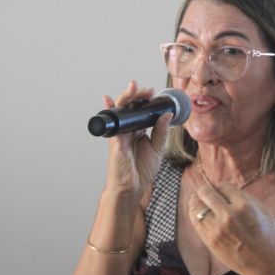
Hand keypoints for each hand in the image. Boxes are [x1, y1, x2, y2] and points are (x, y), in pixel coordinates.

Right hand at [103, 80, 171, 201]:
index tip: (153, 92)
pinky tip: (107, 100)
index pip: (141, 110)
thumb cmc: (142, 170)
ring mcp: (120, 134)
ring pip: (120, 111)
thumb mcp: (158, 148)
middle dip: (136, 95)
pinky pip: (112, 124)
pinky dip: (109, 111)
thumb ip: (161, 131)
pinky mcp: (115, 141)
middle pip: (130, 107)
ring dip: (125, 97)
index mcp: (139, 130)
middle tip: (146, 90)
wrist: (132, 187)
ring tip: (133, 88)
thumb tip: (167, 113)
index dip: (146, 100)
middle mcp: (128, 129)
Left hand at [188, 182, 274, 274]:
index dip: (222, 187)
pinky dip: (194, 212)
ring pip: (196, 205)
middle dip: (206, 190)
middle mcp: (228, 214)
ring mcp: (216, 228)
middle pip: (206, 191)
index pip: (223, 185)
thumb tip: (227, 189)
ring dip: (198, 200)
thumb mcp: (263, 210)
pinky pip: (195, 219)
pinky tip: (197, 211)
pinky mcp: (209, 239)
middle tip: (208, 192)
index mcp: (244, 205)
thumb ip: (246, 197)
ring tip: (200, 200)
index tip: (222, 191)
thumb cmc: (266, 236)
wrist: (263, 263)